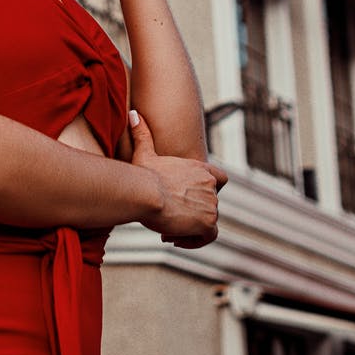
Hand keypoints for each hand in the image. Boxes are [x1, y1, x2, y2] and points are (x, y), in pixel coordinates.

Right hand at [129, 111, 223, 248]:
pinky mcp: (208, 222)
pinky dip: (195, 240)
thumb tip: (133, 114)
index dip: (211, 190)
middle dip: (191, 213)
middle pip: (210, 204)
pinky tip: (175, 239)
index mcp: (199, 170)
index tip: (190, 199)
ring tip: (167, 231)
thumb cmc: (143, 175)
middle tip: (168, 218)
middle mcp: (210, 186)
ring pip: (208, 221)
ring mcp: (212, 204)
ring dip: (190, 228)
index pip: (221, 179)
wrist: (146, 193)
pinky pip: (209, 236)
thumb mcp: (144, 153)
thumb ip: (142, 134)